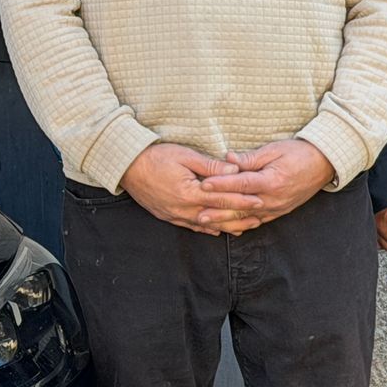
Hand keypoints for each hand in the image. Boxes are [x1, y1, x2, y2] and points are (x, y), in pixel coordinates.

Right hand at [120, 144, 255, 234]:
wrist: (127, 167)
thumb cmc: (156, 157)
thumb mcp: (185, 156)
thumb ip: (210, 166)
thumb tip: (234, 170)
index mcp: (190, 193)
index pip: (223, 199)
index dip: (243, 200)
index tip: (259, 201)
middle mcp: (183, 208)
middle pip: (217, 216)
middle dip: (239, 218)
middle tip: (259, 218)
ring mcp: (175, 214)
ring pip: (206, 225)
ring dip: (226, 226)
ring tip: (244, 228)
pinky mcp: (168, 216)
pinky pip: (191, 226)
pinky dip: (207, 228)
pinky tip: (218, 230)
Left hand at [198, 139, 334, 225]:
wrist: (324, 164)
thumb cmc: (299, 153)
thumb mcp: (275, 149)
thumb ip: (250, 158)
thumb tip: (227, 159)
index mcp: (272, 181)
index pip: (241, 184)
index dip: (221, 184)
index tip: (203, 184)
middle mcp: (274, 198)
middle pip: (240, 206)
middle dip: (217, 210)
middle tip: (196, 213)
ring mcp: (277, 207)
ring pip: (247, 217)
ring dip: (226, 220)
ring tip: (207, 222)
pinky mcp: (280, 211)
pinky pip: (258, 220)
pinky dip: (242, 224)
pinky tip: (229, 227)